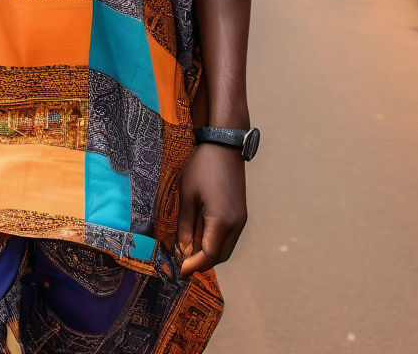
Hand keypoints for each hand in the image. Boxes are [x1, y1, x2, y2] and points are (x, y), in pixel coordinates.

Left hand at [176, 142, 247, 276]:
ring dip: (207, 253)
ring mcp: (241, 220)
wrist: (224, 146)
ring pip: (224, 249)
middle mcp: (236, 225)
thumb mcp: (186, 196)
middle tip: (178, 259)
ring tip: (185, 245)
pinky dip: (213, 242)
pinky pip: (228, 238)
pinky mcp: (241, 215)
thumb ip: (185, 226)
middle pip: (218, 257)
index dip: (192, 266)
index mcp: (221, 221)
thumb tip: (181, 250)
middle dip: (199, 262)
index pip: (208, 257)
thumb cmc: (202, 167)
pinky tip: (198, 232)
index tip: (176, 271)